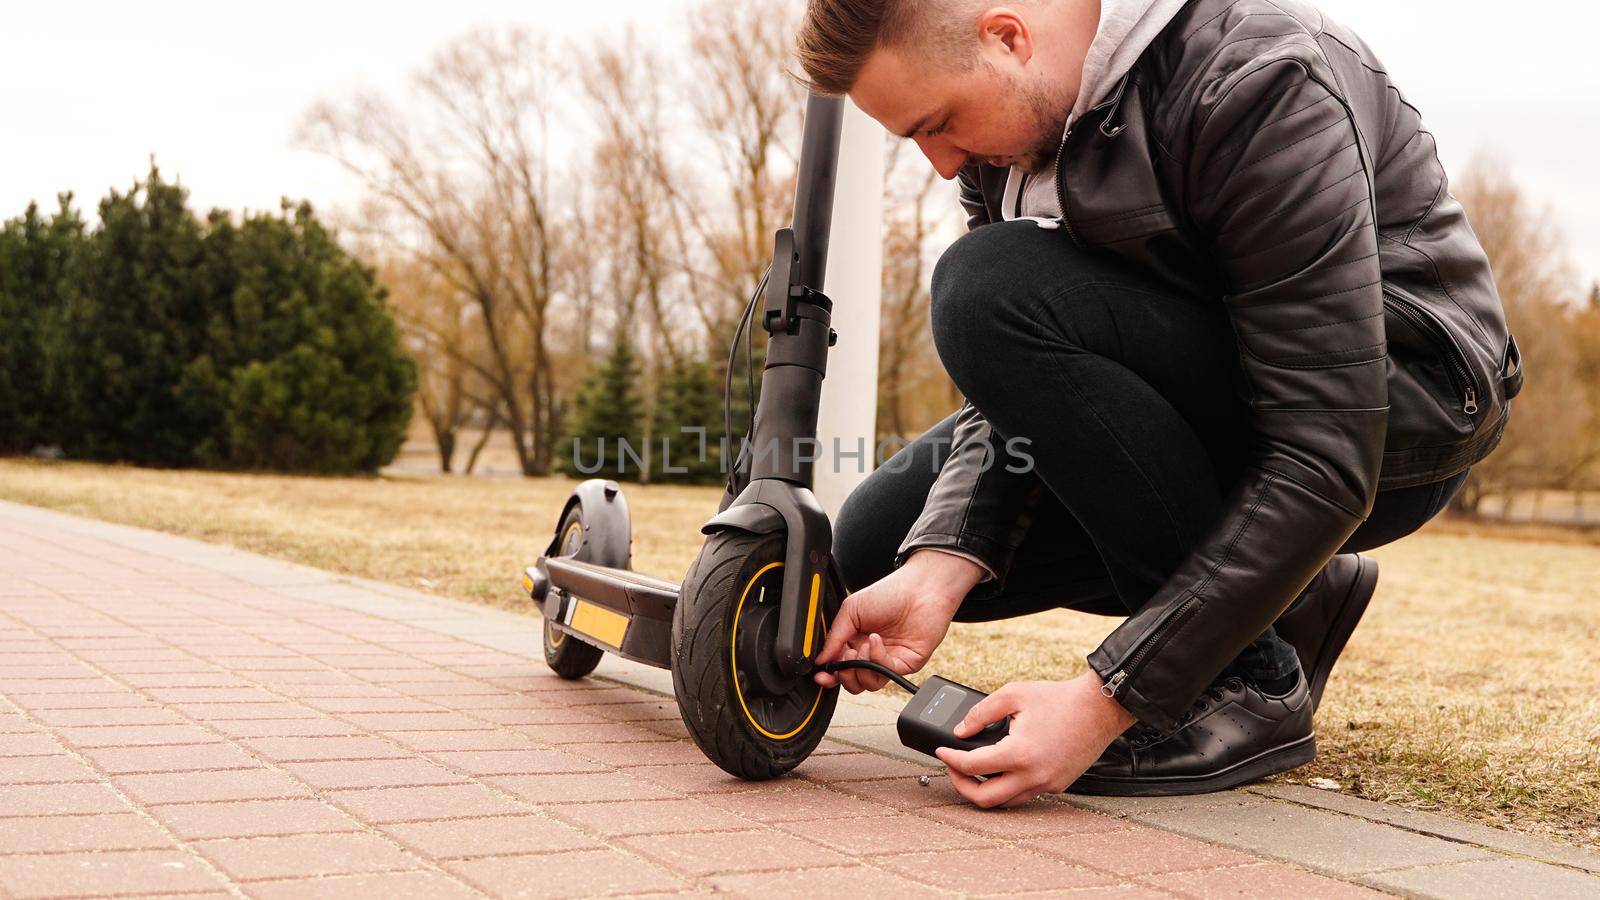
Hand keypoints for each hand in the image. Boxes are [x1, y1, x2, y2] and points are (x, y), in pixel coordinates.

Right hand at [812, 549, 981, 693]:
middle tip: (843, 660)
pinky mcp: (905, 664)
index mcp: (854, 640)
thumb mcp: (851, 609)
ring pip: (868, 684)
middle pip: (852, 681)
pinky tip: (875, 641)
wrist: (920, 588)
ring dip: (860, 669)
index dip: (829, 674)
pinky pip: (885, 672)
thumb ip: (834, 636)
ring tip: (860, 648)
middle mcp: (870, 653)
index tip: (820, 675)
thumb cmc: (889, 593)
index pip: (839, 666)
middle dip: (844, 676)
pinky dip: (876, 658)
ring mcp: (888, 659)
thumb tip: (821, 659)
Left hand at [934, 670, 1137, 807]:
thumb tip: (961, 730)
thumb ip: (981, 713)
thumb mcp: (1013, 694)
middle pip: (984, 799)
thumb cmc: (1059, 699)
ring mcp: (1046, 784)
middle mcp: (1032, 776)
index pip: (971, 766)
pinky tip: (1001, 770)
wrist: (1098, 709)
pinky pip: (1024, 795)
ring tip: (974, 770)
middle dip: (961, 785)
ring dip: (985, 790)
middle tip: (953, 768)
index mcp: (1018, 754)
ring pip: (1005, 802)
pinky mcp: (1057, 785)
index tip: (941, 750)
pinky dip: (1008, 787)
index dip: (950, 758)